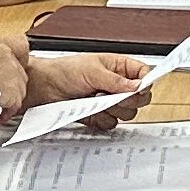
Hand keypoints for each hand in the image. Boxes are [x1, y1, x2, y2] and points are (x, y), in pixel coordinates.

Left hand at [23, 52, 151, 124]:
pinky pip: (111, 123)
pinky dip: (102, 119)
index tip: (139, 89)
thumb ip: (117, 81)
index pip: (144, 75)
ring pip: (127, 113)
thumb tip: (137, 86)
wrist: (44, 88)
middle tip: (113, 96)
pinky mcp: (100, 115)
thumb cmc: (64, 71)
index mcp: (119, 67)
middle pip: (140, 98)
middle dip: (128, 100)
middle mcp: (117, 85)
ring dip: (113, 109)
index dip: (145, 82)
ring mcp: (109, 101)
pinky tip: (90, 109)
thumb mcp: (92, 71)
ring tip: (96, 99)